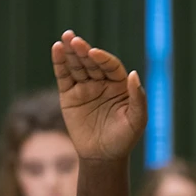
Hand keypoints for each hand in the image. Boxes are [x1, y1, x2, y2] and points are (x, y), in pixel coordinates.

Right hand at [51, 30, 146, 160]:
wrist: (103, 157)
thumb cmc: (124, 139)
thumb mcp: (136, 121)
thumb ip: (138, 98)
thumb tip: (134, 74)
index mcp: (120, 86)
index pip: (111, 66)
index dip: (103, 58)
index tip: (95, 54)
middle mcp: (102, 83)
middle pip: (92, 62)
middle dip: (84, 50)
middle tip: (75, 40)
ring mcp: (85, 87)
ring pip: (77, 65)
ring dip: (71, 52)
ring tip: (66, 38)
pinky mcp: (69, 94)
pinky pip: (64, 76)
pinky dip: (60, 62)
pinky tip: (57, 49)